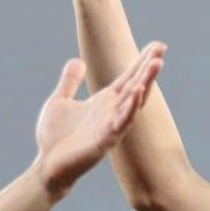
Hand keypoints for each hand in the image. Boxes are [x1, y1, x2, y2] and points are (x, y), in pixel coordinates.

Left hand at [34, 43, 164, 197]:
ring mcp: (111, 126)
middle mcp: (112, 111)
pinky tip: (138, 92)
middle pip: (136, 85)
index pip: (128, 77)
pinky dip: (130, 108)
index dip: (141, 61)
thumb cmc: (54, 137)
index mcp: (104, 101)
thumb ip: (70, 81)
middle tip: (161, 50)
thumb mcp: (59, 101)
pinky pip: (122, 122)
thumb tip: (77, 60)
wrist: (47, 165)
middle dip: (149, 67)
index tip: (157, 45)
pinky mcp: (105, 140)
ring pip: (134, 101)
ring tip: (156, 65)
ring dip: (146, 82)